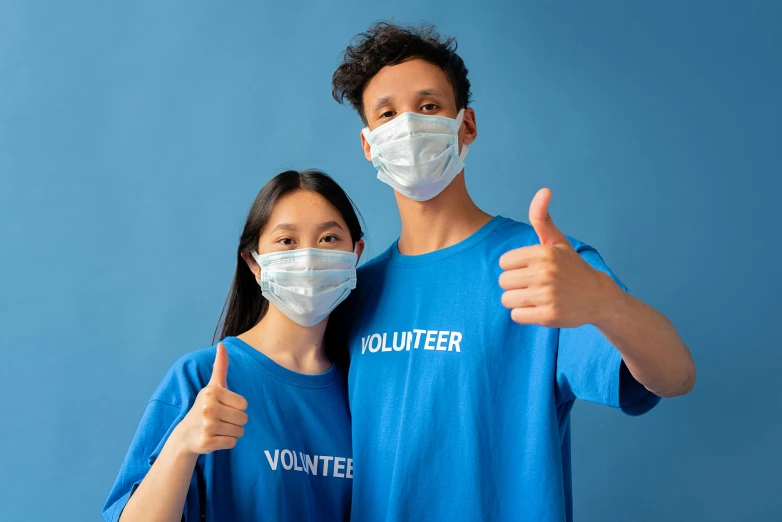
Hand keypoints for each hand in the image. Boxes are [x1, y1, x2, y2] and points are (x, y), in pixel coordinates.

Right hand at [174, 343, 248, 454]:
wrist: (186, 434)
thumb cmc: (205, 406)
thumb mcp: (212, 386)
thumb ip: (220, 366)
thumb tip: (222, 345)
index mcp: (212, 392)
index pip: (244, 404)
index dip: (237, 407)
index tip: (224, 407)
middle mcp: (208, 408)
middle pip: (244, 418)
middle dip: (236, 421)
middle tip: (221, 419)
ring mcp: (207, 426)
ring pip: (239, 431)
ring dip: (232, 432)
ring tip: (218, 428)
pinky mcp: (207, 442)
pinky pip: (232, 443)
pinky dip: (227, 442)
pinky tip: (215, 438)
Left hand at [499, 188, 615, 327]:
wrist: (599, 297)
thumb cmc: (572, 268)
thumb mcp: (558, 241)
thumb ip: (542, 218)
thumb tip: (544, 190)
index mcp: (543, 253)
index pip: (504, 263)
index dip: (515, 268)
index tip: (531, 270)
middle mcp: (545, 272)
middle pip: (503, 282)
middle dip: (515, 285)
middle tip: (534, 285)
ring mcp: (547, 295)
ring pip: (507, 299)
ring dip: (518, 301)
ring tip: (536, 297)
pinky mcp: (549, 315)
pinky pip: (516, 316)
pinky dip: (524, 314)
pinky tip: (540, 309)